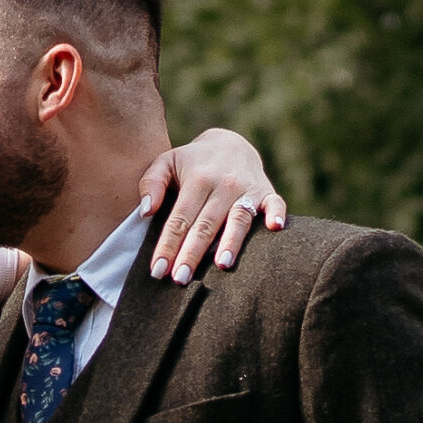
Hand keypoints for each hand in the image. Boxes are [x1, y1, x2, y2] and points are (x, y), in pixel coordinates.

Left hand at [137, 127, 287, 284]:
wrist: (230, 144)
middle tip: (181, 279)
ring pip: (238, 219)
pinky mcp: (267, 191)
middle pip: (206, 225)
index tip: (158, 270)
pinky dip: (277, 214)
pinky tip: (274, 228)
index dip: (168, 245)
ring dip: (231, 242)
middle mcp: (223, 184)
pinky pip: (276, 203)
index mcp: (197, 180)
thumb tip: (145, 211)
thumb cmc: (192, 163)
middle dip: (192, 253)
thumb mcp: (166, 162)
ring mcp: (247, 188)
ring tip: (222, 266)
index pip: (179, 219)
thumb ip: (152, 183)